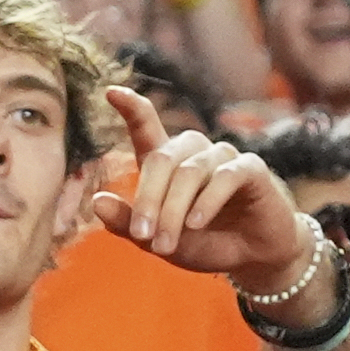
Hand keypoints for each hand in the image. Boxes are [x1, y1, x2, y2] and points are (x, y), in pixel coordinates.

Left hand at [89, 85, 309, 281]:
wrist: (252, 259)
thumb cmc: (204, 243)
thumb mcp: (159, 240)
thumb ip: (128, 224)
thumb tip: (96, 200)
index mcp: (168, 165)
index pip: (147, 129)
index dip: (132, 108)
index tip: (110, 91)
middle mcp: (194, 154)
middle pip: (162, 160)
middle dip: (147, 200)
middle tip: (142, 236)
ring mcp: (223, 158)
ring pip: (189, 172)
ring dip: (173, 210)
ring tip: (166, 245)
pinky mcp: (252, 169)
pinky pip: (224, 177)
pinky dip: (206, 202)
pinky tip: (195, 224)